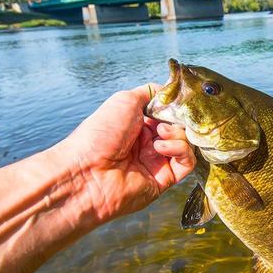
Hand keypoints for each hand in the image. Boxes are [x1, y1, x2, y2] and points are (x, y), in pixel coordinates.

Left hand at [54, 84, 195, 221]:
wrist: (86, 172)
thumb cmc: (101, 133)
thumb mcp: (125, 100)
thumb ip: (151, 93)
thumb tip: (172, 92)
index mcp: (138, 124)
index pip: (169, 112)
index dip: (175, 106)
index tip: (177, 102)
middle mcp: (148, 142)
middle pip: (181, 127)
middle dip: (178, 120)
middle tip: (166, 120)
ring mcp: (157, 161)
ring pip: (186, 143)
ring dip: (177, 134)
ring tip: (159, 134)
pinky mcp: (164, 180)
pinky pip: (186, 163)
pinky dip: (180, 150)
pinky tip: (160, 147)